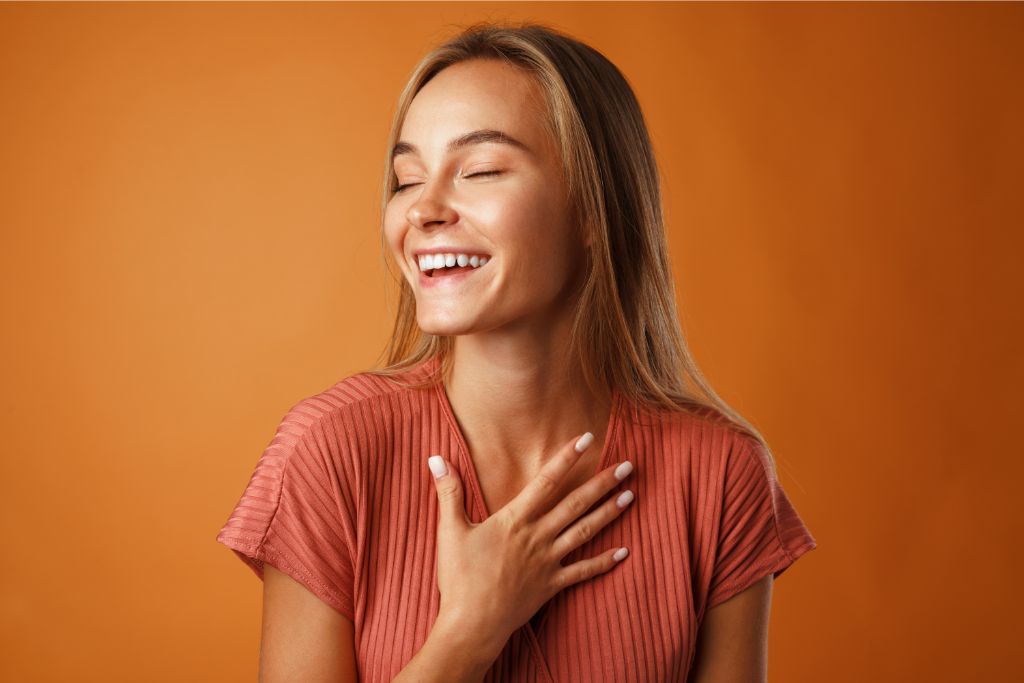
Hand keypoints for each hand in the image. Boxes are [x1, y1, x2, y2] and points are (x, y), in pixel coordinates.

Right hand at [426, 432, 634, 653]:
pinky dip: (604, 562)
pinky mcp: (552, 586)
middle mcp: (537, 537)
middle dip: (603, 483)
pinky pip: (583, 572)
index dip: (566, 458)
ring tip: (631, 495)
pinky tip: (624, 552)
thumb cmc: (459, 578)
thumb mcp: (449, 531)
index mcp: (515, 520)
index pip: (546, 482)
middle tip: (628, 465)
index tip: (587, 439)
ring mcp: (548, 562)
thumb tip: (436, 459)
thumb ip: (449, 492)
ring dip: (609, 513)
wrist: (471, 624)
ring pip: (585, 532)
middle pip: (576, 504)